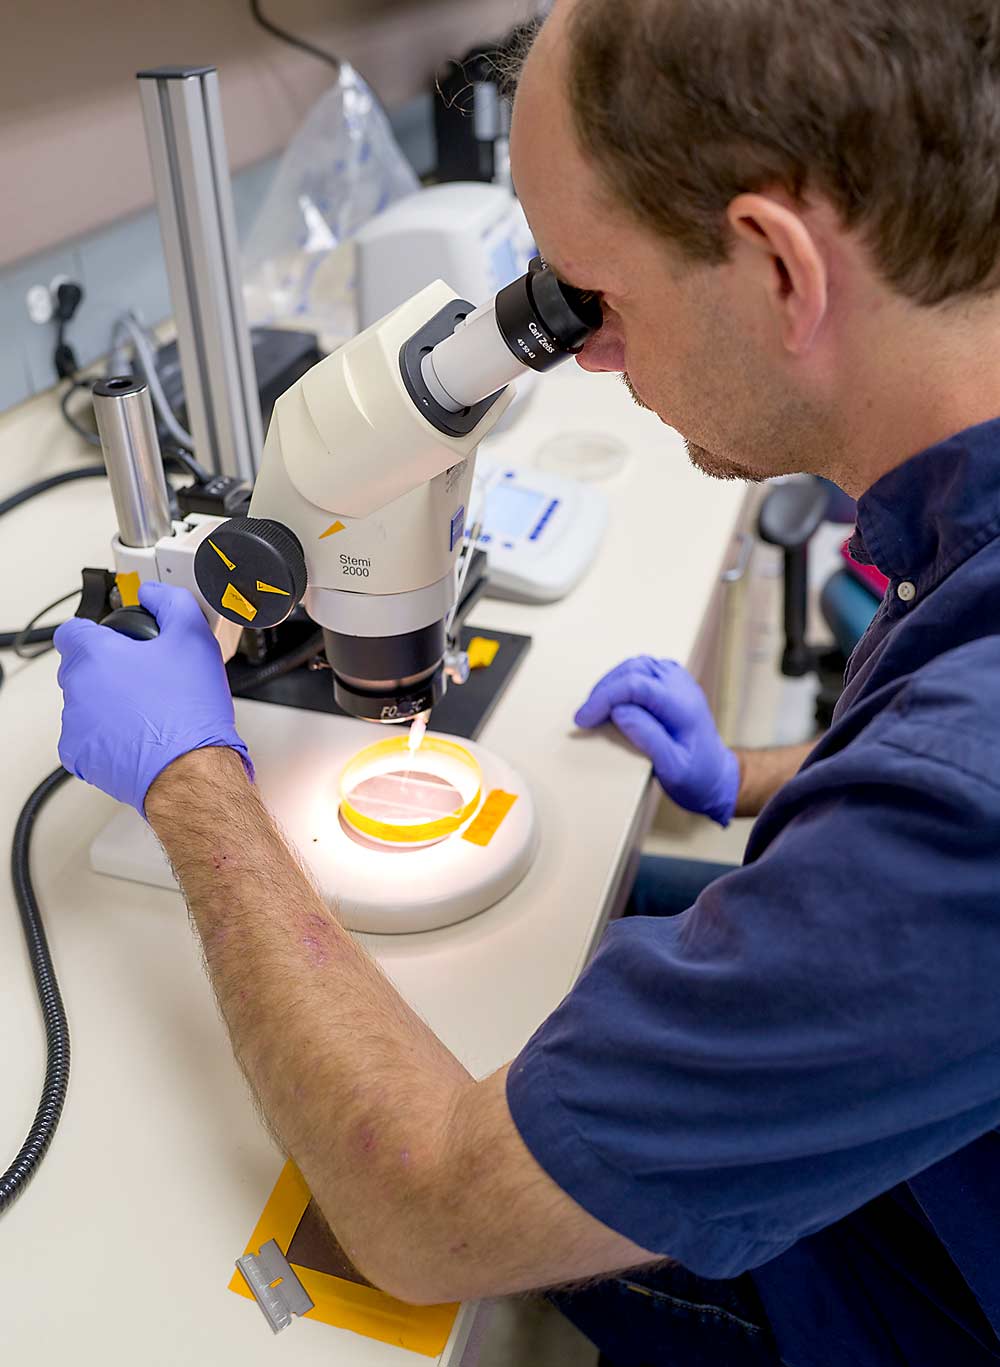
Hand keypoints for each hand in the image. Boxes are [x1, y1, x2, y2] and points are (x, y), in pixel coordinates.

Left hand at [54, 581, 251, 815]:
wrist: (191, 769)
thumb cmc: (189, 711)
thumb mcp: (194, 638)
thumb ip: (170, 601)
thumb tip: (155, 593)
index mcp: (95, 655)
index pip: (72, 630)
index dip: (96, 632)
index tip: (116, 641)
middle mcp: (76, 688)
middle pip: (81, 667)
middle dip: (107, 669)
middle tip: (144, 677)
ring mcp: (75, 724)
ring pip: (85, 702)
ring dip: (107, 702)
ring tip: (147, 710)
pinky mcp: (80, 756)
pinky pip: (87, 737)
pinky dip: (107, 735)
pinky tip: (138, 735)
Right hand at [574, 656, 738, 824]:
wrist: (717, 778)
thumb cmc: (696, 777)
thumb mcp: (673, 769)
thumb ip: (648, 737)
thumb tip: (619, 711)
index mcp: (683, 707)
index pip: (636, 685)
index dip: (604, 698)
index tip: (583, 720)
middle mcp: (683, 688)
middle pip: (635, 669)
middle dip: (604, 690)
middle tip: (585, 717)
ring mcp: (680, 683)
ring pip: (637, 665)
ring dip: (612, 683)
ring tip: (596, 709)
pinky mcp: (673, 685)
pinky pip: (643, 671)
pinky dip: (622, 681)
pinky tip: (613, 701)